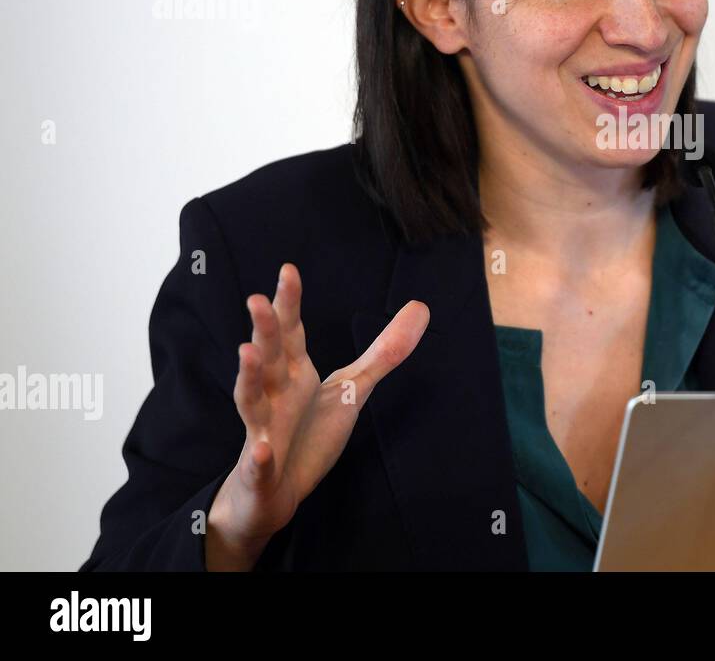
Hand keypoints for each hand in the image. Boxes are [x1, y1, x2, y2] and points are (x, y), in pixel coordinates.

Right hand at [205, 263, 428, 569]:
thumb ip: (384, 352)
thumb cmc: (307, 432)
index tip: (289, 270)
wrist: (276, 491)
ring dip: (246, 378)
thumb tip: (421, 306)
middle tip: (257, 298)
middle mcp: (273, 394)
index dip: (290, 302)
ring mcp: (262, 430)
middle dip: (263, 328)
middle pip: (267, 356)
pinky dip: (258, 458)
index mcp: (293, 372)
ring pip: (249, 400)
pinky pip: (258, 463)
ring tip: (245, 353)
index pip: (290, 332)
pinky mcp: (260, 469)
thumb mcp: (351, 389)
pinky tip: (262, 449)